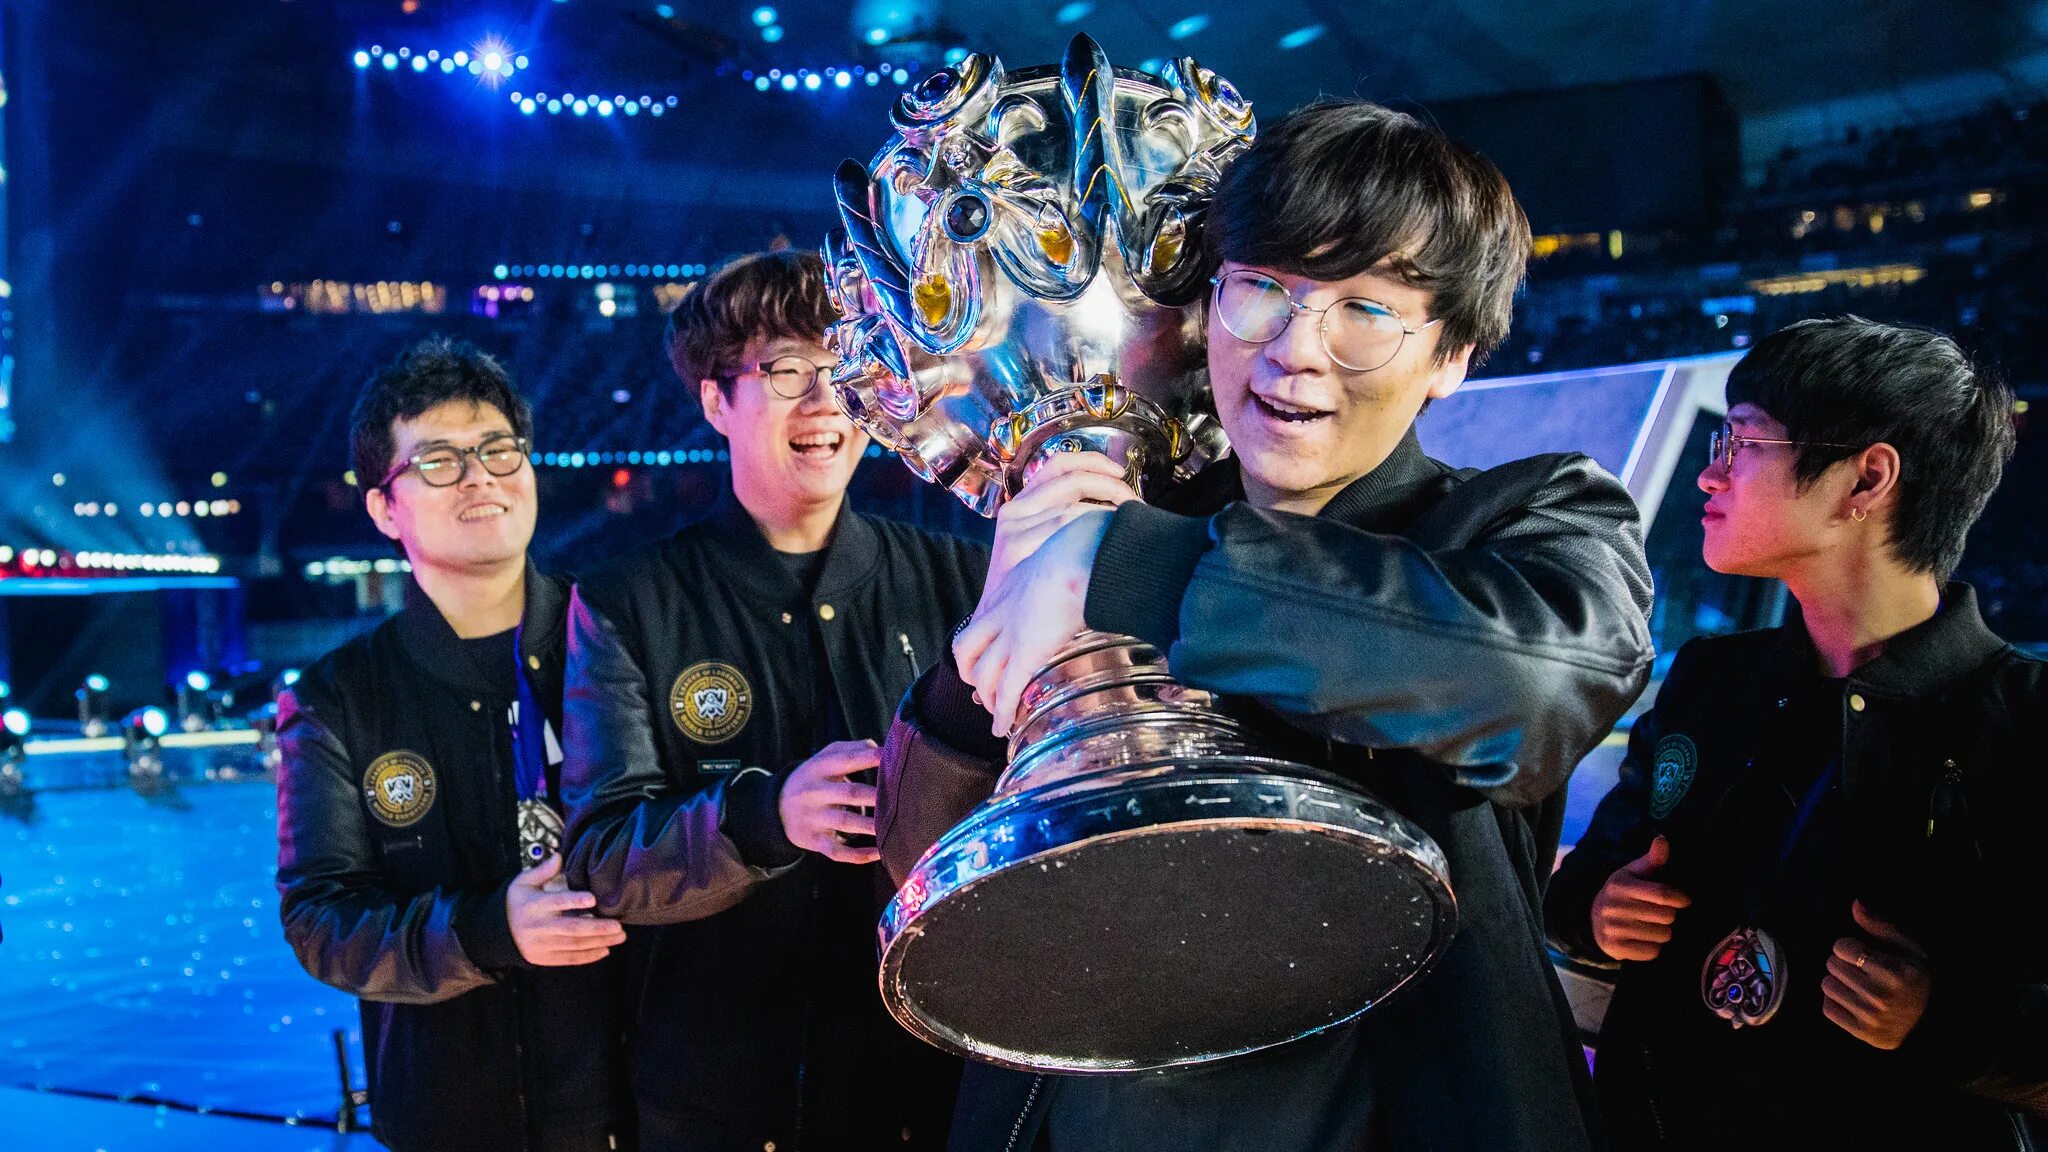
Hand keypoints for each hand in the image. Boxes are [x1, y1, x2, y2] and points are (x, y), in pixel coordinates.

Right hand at [506, 853, 626, 966]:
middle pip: (571, 928)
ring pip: (574, 945)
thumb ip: (542, 871)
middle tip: (618, 926)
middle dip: (597, 928)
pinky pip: (569, 959)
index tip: (593, 899)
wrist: (496, 932)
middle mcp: (539, 927)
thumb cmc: (516, 903)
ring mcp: (542, 945)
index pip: (556, 902)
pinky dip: (588, 956)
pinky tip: (605, 950)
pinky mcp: (544, 958)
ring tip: (620, 937)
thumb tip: (559, 856)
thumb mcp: (522, 883)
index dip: (574, 901)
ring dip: (599, 942)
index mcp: (534, 906)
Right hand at [779, 739, 882, 864]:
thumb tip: (880, 748)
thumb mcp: (824, 758)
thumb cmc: (814, 778)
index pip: (846, 760)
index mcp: (819, 768)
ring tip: (893, 825)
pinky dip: (858, 855)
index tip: (890, 757)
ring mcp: (814, 818)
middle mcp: (815, 792)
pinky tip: (879, 853)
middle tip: (902, 797)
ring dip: (870, 825)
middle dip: (875, 796)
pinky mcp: (815, 841)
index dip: (868, 758)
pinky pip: (837, 851)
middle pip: (849, 793)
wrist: (776, 807)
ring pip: (846, 822)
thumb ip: (852, 749)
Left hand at [955, 509, 1111, 737]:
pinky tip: (1003, 729)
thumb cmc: (1087, 546)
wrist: (1082, 553)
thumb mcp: (1070, 552)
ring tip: (996, 713)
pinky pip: (1007, 689)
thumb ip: (1075, 565)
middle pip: (967, 647)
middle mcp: (1003, 610)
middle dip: (972, 672)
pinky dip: (1002, 712)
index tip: (993, 654)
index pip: (986, 618)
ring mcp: (1011, 633)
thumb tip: (1103, 566)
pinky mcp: (1025, 653)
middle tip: (985, 688)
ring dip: (987, 696)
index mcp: (1013, 584)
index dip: (984, 641)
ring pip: (982, 673)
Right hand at [984, 453, 1138, 595]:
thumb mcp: (1042, 546)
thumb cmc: (1030, 587)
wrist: (998, 621)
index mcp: (1023, 503)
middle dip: (1110, 486)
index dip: (1092, 462)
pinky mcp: (1014, 548)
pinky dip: (1090, 528)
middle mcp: (1015, 511)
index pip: (1059, 465)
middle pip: (1071, 480)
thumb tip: (1112, 508)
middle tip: (1133, 501)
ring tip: (1128, 522)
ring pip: (1071, 507)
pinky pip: (1062, 527)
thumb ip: (1064, 522)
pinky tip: (1107, 538)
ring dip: (1105, 510)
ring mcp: (1013, 529)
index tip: (1119, 472)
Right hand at [1590, 836, 1691, 961]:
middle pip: (1665, 916)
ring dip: (1662, 932)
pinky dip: (1653, 947)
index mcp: (1620, 886)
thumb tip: (1662, 839)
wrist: (1593, 919)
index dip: (1678, 898)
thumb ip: (1652, 859)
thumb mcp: (1634, 874)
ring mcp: (1613, 929)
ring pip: (1662, 935)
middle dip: (1668, 916)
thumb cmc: (1623, 894)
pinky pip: (1652, 951)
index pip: (1660, 894)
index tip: (1684, 900)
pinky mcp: (1616, 948)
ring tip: (1651, 926)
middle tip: (1660, 914)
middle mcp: (1614, 907)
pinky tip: (1643, 939)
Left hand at [1823, 899, 1932, 1049]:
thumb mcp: (1909, 949)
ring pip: (1827, 985)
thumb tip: (1855, 905)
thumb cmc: (1916, 978)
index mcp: (1896, 973)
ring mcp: (1871, 1017)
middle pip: (1831, 965)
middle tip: (1858, 969)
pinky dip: (1836, 1002)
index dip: (1847, 946)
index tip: (1859, 952)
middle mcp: (1882, 996)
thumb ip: (1882, 926)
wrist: (1931, 1021)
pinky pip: (1827, 1008)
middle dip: (1842, 962)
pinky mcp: (1862, 1033)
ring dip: (1838, 981)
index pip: (1842, 947)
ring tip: (1856, 984)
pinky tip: (1853, 1000)